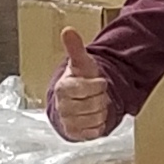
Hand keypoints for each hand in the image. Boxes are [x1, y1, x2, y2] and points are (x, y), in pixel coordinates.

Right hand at [50, 27, 115, 141]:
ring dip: (101, 111)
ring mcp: (67, 121)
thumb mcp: (80, 63)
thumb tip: (68, 30)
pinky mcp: (73, 134)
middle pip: (95, 104)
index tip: (98, 82)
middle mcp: (62, 106)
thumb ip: (75, 47)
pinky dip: (99, 124)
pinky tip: (93, 117)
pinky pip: (95, 131)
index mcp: (63, 88)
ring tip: (94, 105)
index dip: (99, 85)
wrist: (74, 101)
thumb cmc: (79, 80)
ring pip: (97, 118)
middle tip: (96, 95)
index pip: (89, 88)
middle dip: (101, 98)